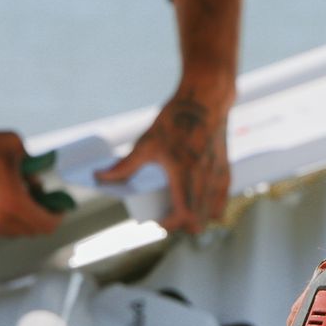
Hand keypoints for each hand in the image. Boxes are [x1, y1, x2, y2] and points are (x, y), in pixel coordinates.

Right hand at [0, 40, 58, 237]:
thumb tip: (38, 181)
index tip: (57, 207)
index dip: (56, 216)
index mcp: (12, 203)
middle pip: (29, 231)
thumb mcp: (15, 146)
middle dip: (37, 215)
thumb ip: (33, 165)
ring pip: (9, 230)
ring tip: (10, 192)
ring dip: (16, 216)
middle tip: (36, 197)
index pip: (46, 225)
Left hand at [95, 86, 231, 232]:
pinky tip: (203, 206)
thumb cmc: (176, 119)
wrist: (206, 100)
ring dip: (198, 219)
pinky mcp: (225, 170)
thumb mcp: (147, 142)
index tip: (158, 222)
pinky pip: (221, 199)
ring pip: (213, 213)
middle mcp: (204, 178)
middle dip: (183, 226)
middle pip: (199, 219)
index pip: (184, 214)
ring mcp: (217, 175)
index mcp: (184, 173)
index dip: (171, 224)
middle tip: (167, 219)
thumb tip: (100, 178)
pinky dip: (212, 208)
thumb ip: (125, 165)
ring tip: (182, 213)